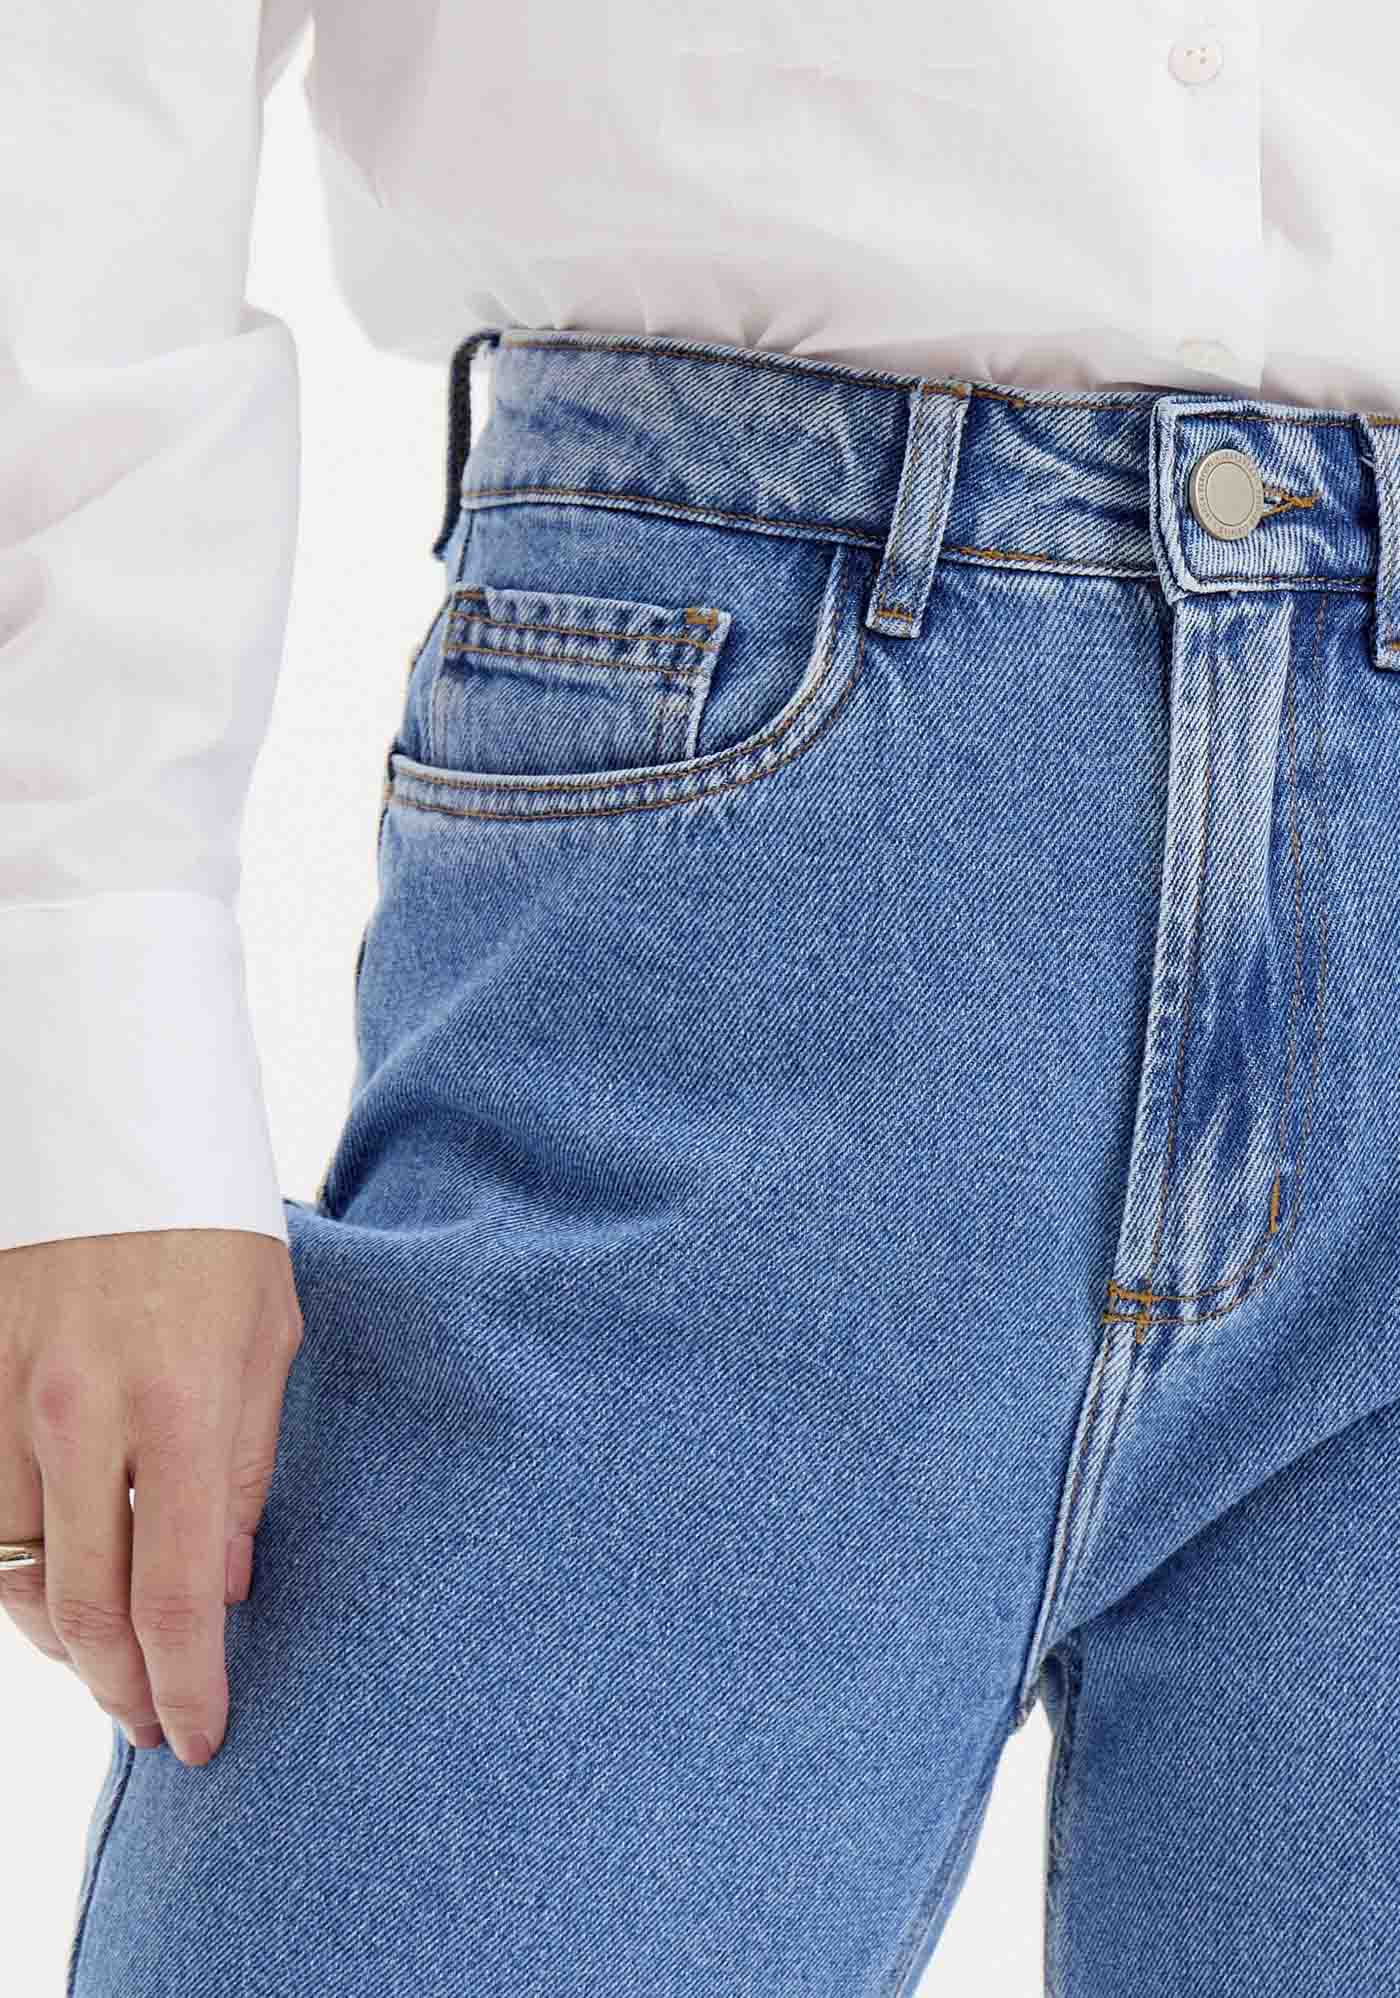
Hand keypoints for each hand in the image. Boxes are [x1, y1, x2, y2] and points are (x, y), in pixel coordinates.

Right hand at [0, 1229, 301, 1765]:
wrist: (116, 1132)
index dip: (184, 1684)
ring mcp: (8, 1398)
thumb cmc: (213, 1233)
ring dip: (63, 1641)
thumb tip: (226, 1584)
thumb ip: (248, 1467)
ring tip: (112, 1666)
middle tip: (154, 1721)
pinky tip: (54, 1589)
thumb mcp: (269, 1338)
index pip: (173, 1594)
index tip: (199, 1734)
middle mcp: (81, 1414)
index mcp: (181, 1404)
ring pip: (16, 1575)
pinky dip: (15, 1573)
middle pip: (84, 1609)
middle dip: (122, 1689)